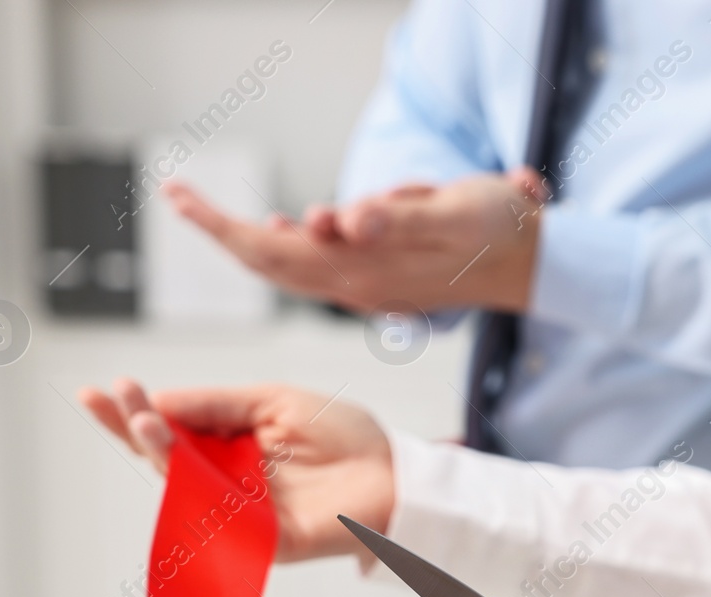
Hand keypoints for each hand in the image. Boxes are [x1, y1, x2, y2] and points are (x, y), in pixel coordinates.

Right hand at [78, 379, 392, 560]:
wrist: (395, 474)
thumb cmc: (345, 437)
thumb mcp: (276, 401)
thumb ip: (219, 403)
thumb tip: (161, 401)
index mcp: (230, 442)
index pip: (173, 427)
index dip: (137, 410)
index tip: (107, 388)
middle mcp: (228, 478)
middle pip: (166, 458)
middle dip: (134, 428)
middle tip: (112, 400)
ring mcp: (242, 511)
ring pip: (185, 487)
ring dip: (161, 454)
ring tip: (143, 422)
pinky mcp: (261, 540)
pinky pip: (218, 521)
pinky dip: (195, 495)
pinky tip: (176, 463)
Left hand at [166, 168, 545, 312]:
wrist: (533, 264)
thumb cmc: (495, 229)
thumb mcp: (451, 212)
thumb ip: (396, 217)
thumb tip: (342, 220)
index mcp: (363, 270)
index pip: (270, 252)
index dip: (221, 226)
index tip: (179, 194)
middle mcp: (356, 286)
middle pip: (268, 263)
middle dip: (221, 230)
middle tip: (177, 194)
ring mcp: (367, 287)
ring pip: (290, 268)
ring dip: (248, 240)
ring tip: (209, 213)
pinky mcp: (380, 280)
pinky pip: (318, 268)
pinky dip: (289, 248)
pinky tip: (284, 229)